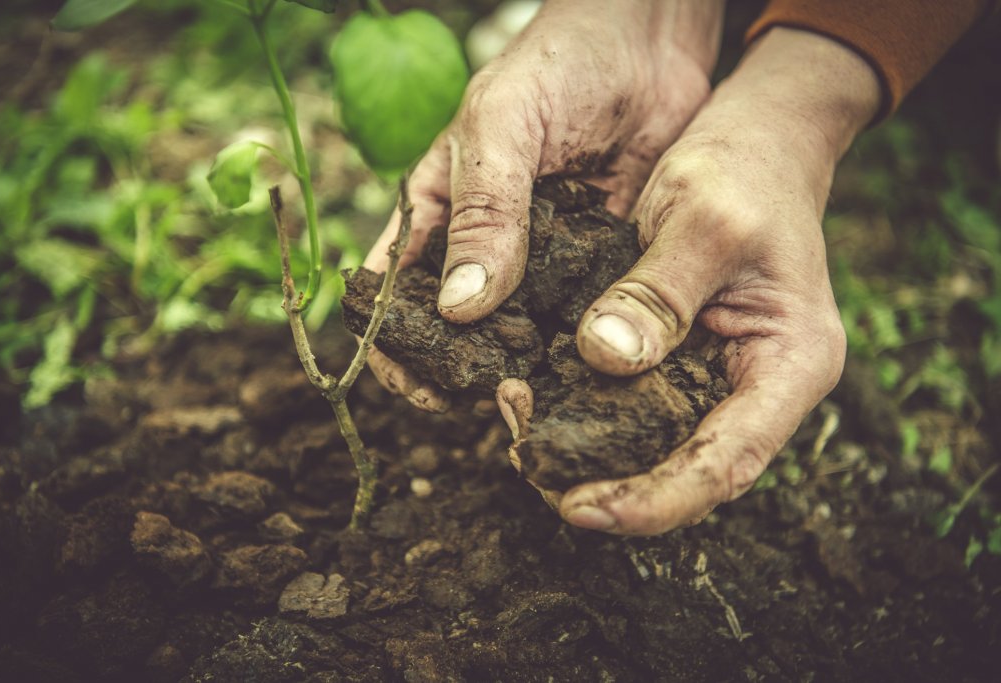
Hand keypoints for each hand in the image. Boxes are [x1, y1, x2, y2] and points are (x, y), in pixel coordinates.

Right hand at [363, 0, 724, 409]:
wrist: (651, 43)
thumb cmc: (557, 66)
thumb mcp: (501, 125)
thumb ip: (482, 211)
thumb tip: (457, 308)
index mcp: (438, 214)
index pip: (392, 296)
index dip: (394, 347)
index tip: (421, 388)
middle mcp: (485, 248)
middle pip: (455, 331)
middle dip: (463, 372)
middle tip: (494, 401)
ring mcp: (542, 263)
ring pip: (520, 335)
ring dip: (526, 369)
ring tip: (544, 399)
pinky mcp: (597, 268)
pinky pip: (584, 318)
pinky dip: (584, 348)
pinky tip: (596, 373)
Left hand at [499, 28, 880, 534]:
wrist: (756, 137)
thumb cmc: (746, 168)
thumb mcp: (703, 216)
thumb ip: (657, 292)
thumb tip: (602, 359)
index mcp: (789, 364)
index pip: (726, 465)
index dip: (655, 501)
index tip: (581, 508)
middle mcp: (756, 386)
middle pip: (684, 472)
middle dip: (606, 481)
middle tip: (526, 458)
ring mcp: (716, 376)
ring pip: (651, 447)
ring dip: (585, 448)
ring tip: (516, 421)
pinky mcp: (678, 357)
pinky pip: (629, 404)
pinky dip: (581, 407)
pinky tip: (529, 389)